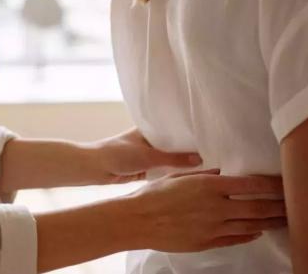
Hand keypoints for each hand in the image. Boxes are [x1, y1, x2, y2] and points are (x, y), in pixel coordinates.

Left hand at [86, 127, 202, 183]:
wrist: (94, 168)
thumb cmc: (117, 154)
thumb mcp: (148, 155)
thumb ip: (174, 159)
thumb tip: (200, 160)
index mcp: (149, 129)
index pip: (175, 129)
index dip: (190, 134)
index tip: (209, 138)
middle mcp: (149, 140)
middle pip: (174, 146)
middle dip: (188, 151)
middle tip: (213, 155)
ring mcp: (147, 155)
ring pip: (169, 159)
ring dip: (181, 164)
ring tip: (206, 166)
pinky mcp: (144, 169)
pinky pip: (162, 170)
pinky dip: (172, 173)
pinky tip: (188, 178)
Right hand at [126, 169, 287, 251]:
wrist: (137, 221)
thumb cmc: (154, 195)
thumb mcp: (179, 176)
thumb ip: (204, 175)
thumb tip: (221, 173)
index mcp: (210, 186)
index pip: (252, 185)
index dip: (272, 185)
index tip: (286, 183)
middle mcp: (217, 207)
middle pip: (257, 207)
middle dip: (278, 206)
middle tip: (295, 204)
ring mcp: (214, 227)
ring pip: (251, 225)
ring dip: (270, 222)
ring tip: (285, 220)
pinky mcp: (208, 242)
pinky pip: (236, 239)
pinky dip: (250, 235)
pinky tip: (258, 232)